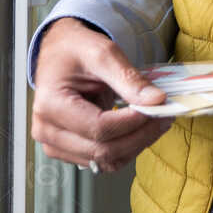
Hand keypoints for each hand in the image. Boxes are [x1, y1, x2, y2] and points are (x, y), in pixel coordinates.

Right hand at [30, 17, 171, 172]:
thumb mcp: (102, 53)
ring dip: (137, 144)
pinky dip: (126, 148)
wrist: (60, 53)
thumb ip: (128, 78)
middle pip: (104, 150)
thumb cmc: (75, 50)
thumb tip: (156, 101)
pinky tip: (139, 129)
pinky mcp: (68, 151)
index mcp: (50, 105)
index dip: (133, 122)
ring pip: (106, 161)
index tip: (158, 107)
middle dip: (141, 135)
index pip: (99, 128)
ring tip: (156, 121)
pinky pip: (103, 160)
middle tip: (165, 115)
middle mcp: (47, 131)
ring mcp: (56, 145)